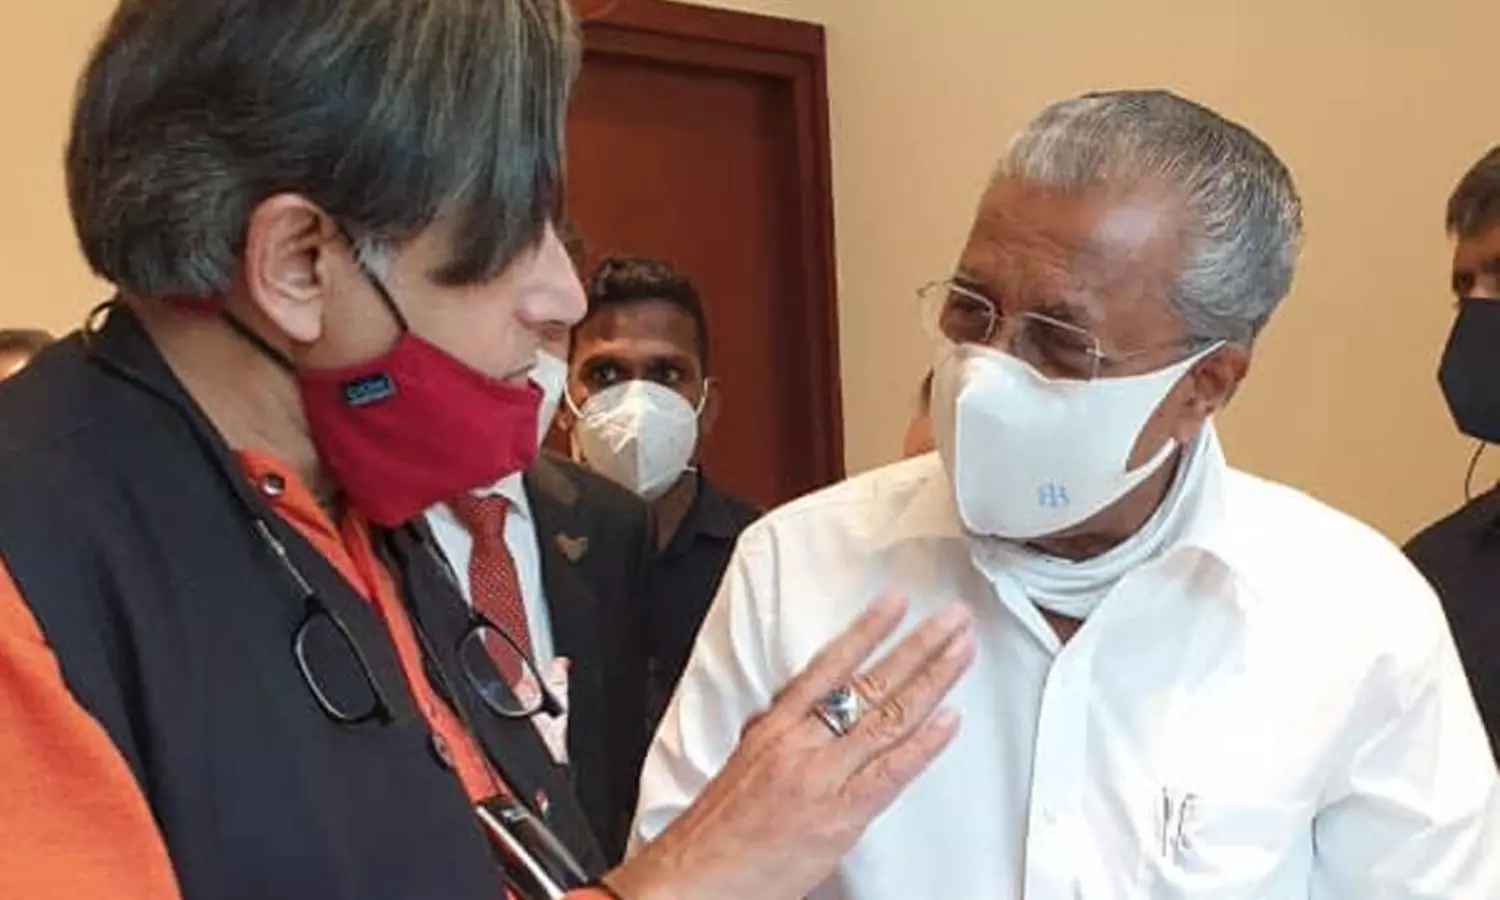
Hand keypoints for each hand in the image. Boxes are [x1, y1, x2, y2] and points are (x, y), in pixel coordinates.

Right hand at [604, 594, 974, 899]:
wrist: (697, 876)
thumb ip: (783, 734)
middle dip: (917, 646)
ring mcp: (824, 776)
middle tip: (951, 621)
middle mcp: (801, 743)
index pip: (829, 665)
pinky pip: (892, 771)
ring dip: (933, 680)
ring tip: (960, 653)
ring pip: (888, 716)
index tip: (894, 604)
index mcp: (775, 727)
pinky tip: (949, 721)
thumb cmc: (718, 830)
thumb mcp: (745, 762)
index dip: (866, 630)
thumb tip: (807, 714)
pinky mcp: (841, 814)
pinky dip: (924, 744)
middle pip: (869, 682)